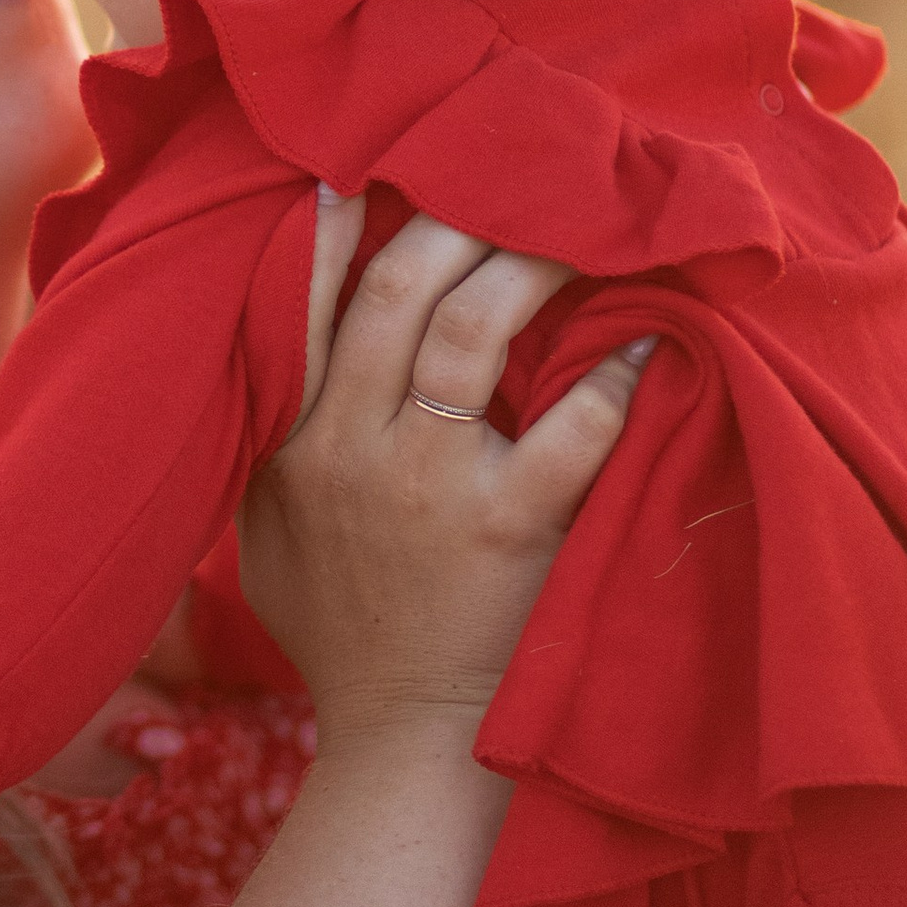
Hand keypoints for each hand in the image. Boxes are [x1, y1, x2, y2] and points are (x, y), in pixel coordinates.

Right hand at [237, 196, 648, 734]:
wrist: (406, 739)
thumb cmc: (341, 633)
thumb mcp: (264, 535)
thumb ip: (267, 442)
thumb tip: (275, 345)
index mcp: (291, 444)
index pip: (303, 309)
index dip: (327, 232)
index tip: (357, 168)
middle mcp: (352, 450)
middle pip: (396, 292)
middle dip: (451, 218)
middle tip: (506, 179)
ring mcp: (431, 485)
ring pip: (474, 330)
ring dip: (530, 265)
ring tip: (577, 229)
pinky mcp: (508, 525)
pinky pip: (570, 428)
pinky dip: (612, 378)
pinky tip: (643, 347)